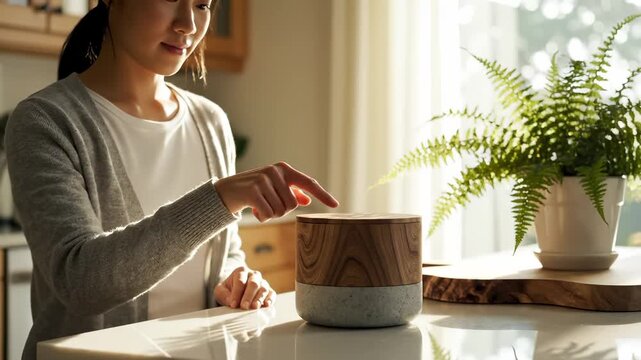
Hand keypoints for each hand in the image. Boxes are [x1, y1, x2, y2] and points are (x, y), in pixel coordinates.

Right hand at [214, 161, 338, 221]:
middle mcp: (275, 171)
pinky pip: (268, 214)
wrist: (227, 190)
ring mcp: (263, 179)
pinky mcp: (253, 191)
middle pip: (292, 204)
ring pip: (280, 211)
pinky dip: (262, 217)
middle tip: (268, 204)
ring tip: (260, 205)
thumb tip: (306, 200)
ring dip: (270, 214)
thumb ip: (291, 192)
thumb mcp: (274, 188)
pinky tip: (254, 210)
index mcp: (284, 169)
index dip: (322, 194)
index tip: (335, 205)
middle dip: (281, 210)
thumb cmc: (255, 190)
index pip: (308, 182)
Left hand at [214, 266, 275, 309]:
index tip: (233, 304)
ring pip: (263, 288)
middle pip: (253, 283)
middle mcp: (254, 275)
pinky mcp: (269, 291)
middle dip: (248, 296)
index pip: (240, 281)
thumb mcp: (221, 290)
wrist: (236, 291)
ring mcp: (263, 282)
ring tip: (254, 307)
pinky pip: (272, 294)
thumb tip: (231, 301)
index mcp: (241, 271)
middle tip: (244, 306)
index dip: (236, 293)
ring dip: (259, 298)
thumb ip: (223, 294)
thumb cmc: (228, 290)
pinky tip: (266, 305)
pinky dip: (270, 299)